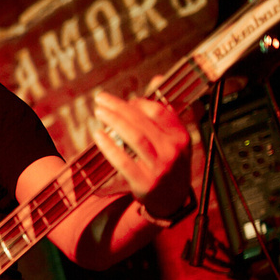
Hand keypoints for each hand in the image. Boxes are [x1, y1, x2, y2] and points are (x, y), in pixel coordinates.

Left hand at [91, 91, 192, 216]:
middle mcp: (172, 151)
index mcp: (180, 137)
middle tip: (101, 100)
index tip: (125, 101)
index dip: (139, 103)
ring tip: (99, 112)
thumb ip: (164, 110)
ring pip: (134, 138)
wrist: (172, 200)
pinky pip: (123, 161)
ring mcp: (159, 168)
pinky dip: (109, 147)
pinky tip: (98, 135)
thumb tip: (156, 78)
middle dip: (119, 108)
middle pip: (142, 123)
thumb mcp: (174, 138)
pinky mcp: (144, 182)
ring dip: (114, 122)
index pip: (159, 112)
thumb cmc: (170, 163)